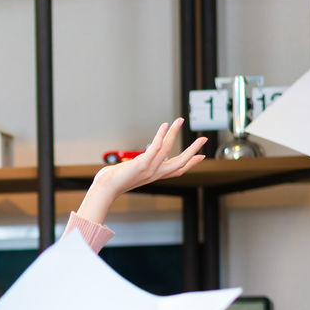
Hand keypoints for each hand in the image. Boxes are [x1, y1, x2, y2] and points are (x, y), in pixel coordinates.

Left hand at [78, 119, 207, 224]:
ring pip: (169, 149)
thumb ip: (135, 168)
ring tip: (180, 121)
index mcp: (154, 176)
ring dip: (175, 133)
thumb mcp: (130, 175)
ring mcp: (150, 169)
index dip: (190, 163)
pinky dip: (161, 135)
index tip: (201, 157)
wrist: (104, 189)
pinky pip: (156, 147)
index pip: (177, 170)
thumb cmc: (112, 182)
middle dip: (193, 150)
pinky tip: (165, 125)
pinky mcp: (142, 164)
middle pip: (180, 162)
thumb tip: (131, 164)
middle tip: (204, 139)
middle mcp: (155, 173)